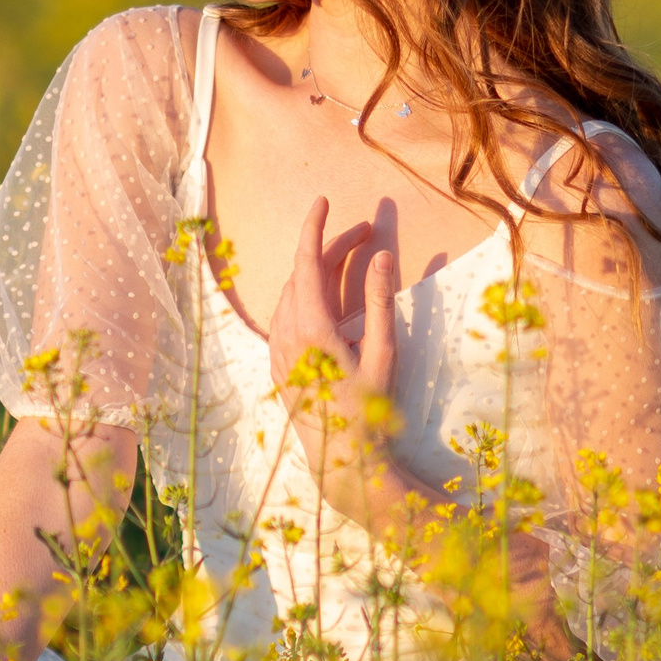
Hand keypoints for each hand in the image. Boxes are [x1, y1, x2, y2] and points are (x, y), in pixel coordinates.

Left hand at [267, 195, 398, 428]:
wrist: (342, 460)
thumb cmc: (370, 410)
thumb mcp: (383, 352)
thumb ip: (379, 300)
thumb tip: (381, 256)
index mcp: (310, 328)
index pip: (305, 261)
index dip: (314, 226)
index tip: (323, 200)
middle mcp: (286, 335)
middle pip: (303, 274)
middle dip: (332, 247)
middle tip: (367, 232)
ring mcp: (278, 350)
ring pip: (293, 294)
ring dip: (320, 271)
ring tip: (355, 259)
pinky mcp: (278, 364)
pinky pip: (287, 316)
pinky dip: (309, 296)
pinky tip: (331, 296)